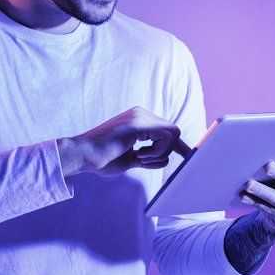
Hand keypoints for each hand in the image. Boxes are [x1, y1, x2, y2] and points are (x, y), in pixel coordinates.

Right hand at [57, 106, 191, 176]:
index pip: (167, 130)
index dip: (179, 145)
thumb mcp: (130, 159)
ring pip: (173, 133)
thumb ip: (148, 157)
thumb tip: (167, 159)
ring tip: (138, 157)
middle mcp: (141, 114)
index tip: (190, 156)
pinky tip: (138, 154)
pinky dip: (156, 151)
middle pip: (174, 131)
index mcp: (138, 120)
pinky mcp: (138, 124)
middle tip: (145, 159)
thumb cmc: (102, 159)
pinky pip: (165, 137)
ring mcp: (139, 117)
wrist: (83, 155)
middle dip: (168, 150)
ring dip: (160, 152)